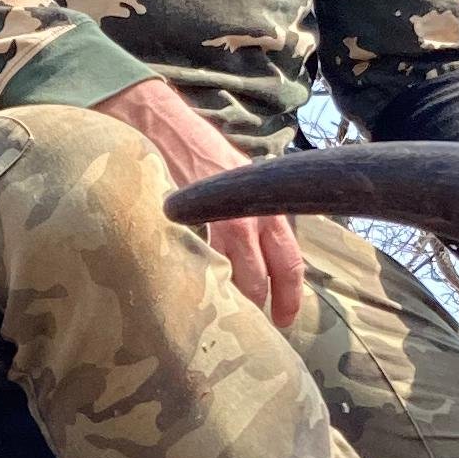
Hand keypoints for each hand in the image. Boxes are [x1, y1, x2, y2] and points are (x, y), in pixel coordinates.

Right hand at [96, 78, 303, 326]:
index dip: (290, 295)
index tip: (285, 319)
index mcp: (269, 208)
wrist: (167, 128)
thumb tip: (261, 255)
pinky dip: (202, 278)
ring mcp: (225, 216)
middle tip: (252, 329)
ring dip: (230, 297)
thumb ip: (254, 217)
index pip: (290, 261)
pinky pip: (203, 259)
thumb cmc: (203, 156)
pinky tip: (195, 290)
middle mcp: (254, 214)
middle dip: (260, 306)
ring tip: (221, 315)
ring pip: (236, 273)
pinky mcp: (196, 217)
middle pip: (266, 275)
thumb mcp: (240, 185)